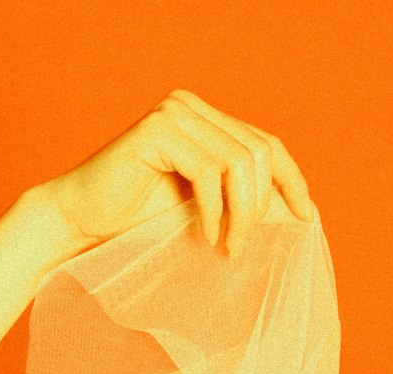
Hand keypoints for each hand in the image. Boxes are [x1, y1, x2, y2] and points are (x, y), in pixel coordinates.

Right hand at [39, 89, 313, 257]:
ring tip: (226, 247)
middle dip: (260, 207)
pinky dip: (212, 211)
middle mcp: (191, 107)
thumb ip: (242, 197)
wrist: (86, 223)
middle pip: (259, 152)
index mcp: (206, 120)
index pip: (267, 142)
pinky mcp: (157, 129)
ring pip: (240, 161)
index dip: (292, 180)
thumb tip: (299, 209)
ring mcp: (174, 113)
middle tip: (241, 247)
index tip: (306, 217)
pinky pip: (209, 171)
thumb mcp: (206, 208)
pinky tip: (202, 236)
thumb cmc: (142, 222)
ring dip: (240, 214)